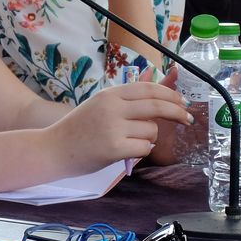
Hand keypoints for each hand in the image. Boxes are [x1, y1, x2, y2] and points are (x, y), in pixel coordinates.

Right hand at [46, 82, 191, 171]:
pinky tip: (128, 152)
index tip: (182, 102)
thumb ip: (125, 99)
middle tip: (186, 119)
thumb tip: (156, 90)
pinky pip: (144, 148)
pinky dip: (141, 151)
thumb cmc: (78, 129)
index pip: (149, 88)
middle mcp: (112, 107)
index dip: (170, 94)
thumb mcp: (100, 105)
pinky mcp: (114, 148)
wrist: (54, 148)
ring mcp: (113, 127)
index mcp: (110, 94)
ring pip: (151, 130)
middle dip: (177, 112)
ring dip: (149, 138)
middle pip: (156, 105)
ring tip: (132, 142)